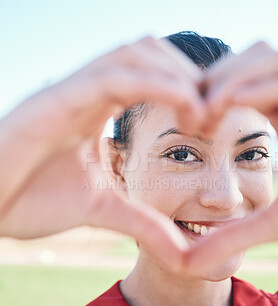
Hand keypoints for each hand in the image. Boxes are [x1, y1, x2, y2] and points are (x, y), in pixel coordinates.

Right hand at [0, 36, 205, 267]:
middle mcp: (87, 89)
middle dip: (189, 76)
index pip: (153, 74)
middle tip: (214, 113)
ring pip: (136, 53)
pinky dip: (156, 85)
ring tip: (201, 114)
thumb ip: (143, 222)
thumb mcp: (103, 209)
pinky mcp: (55, 100)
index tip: (212, 120)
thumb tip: (183, 250)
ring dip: (178, 76)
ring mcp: (70, 90)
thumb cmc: (32, 199)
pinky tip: (185, 110)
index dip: (189, 90)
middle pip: (150, 52)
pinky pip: (113, 77)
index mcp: (99, 107)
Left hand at [184, 42, 277, 273]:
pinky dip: (265, 88)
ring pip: (276, 57)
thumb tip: (192, 259)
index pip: (242, 84)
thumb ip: (236, 234)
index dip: (208, 94)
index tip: (187, 123)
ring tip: (209, 109)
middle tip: (193, 113)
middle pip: (254, 57)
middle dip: (216, 76)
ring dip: (235, 75)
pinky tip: (236, 106)